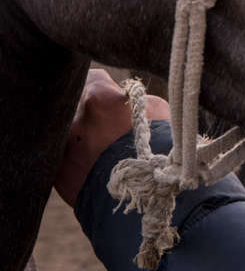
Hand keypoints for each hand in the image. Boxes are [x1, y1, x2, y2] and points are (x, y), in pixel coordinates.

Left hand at [54, 68, 170, 206]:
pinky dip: (72, 154)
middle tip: (99, 116)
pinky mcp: (57, 173)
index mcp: (99, 97)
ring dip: (76, 131)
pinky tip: (89, 161)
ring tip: (95, 142)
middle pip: (73, 102)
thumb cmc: (159, 147)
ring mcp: (62, 147)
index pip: (93, 77)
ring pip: (64, 129)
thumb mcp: (155, 110)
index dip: (102, 86)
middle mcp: (75, 118)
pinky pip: (61, 155)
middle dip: (84, 106)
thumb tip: (121, 99)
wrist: (147, 196)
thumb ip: (130, 100)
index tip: (107, 94)